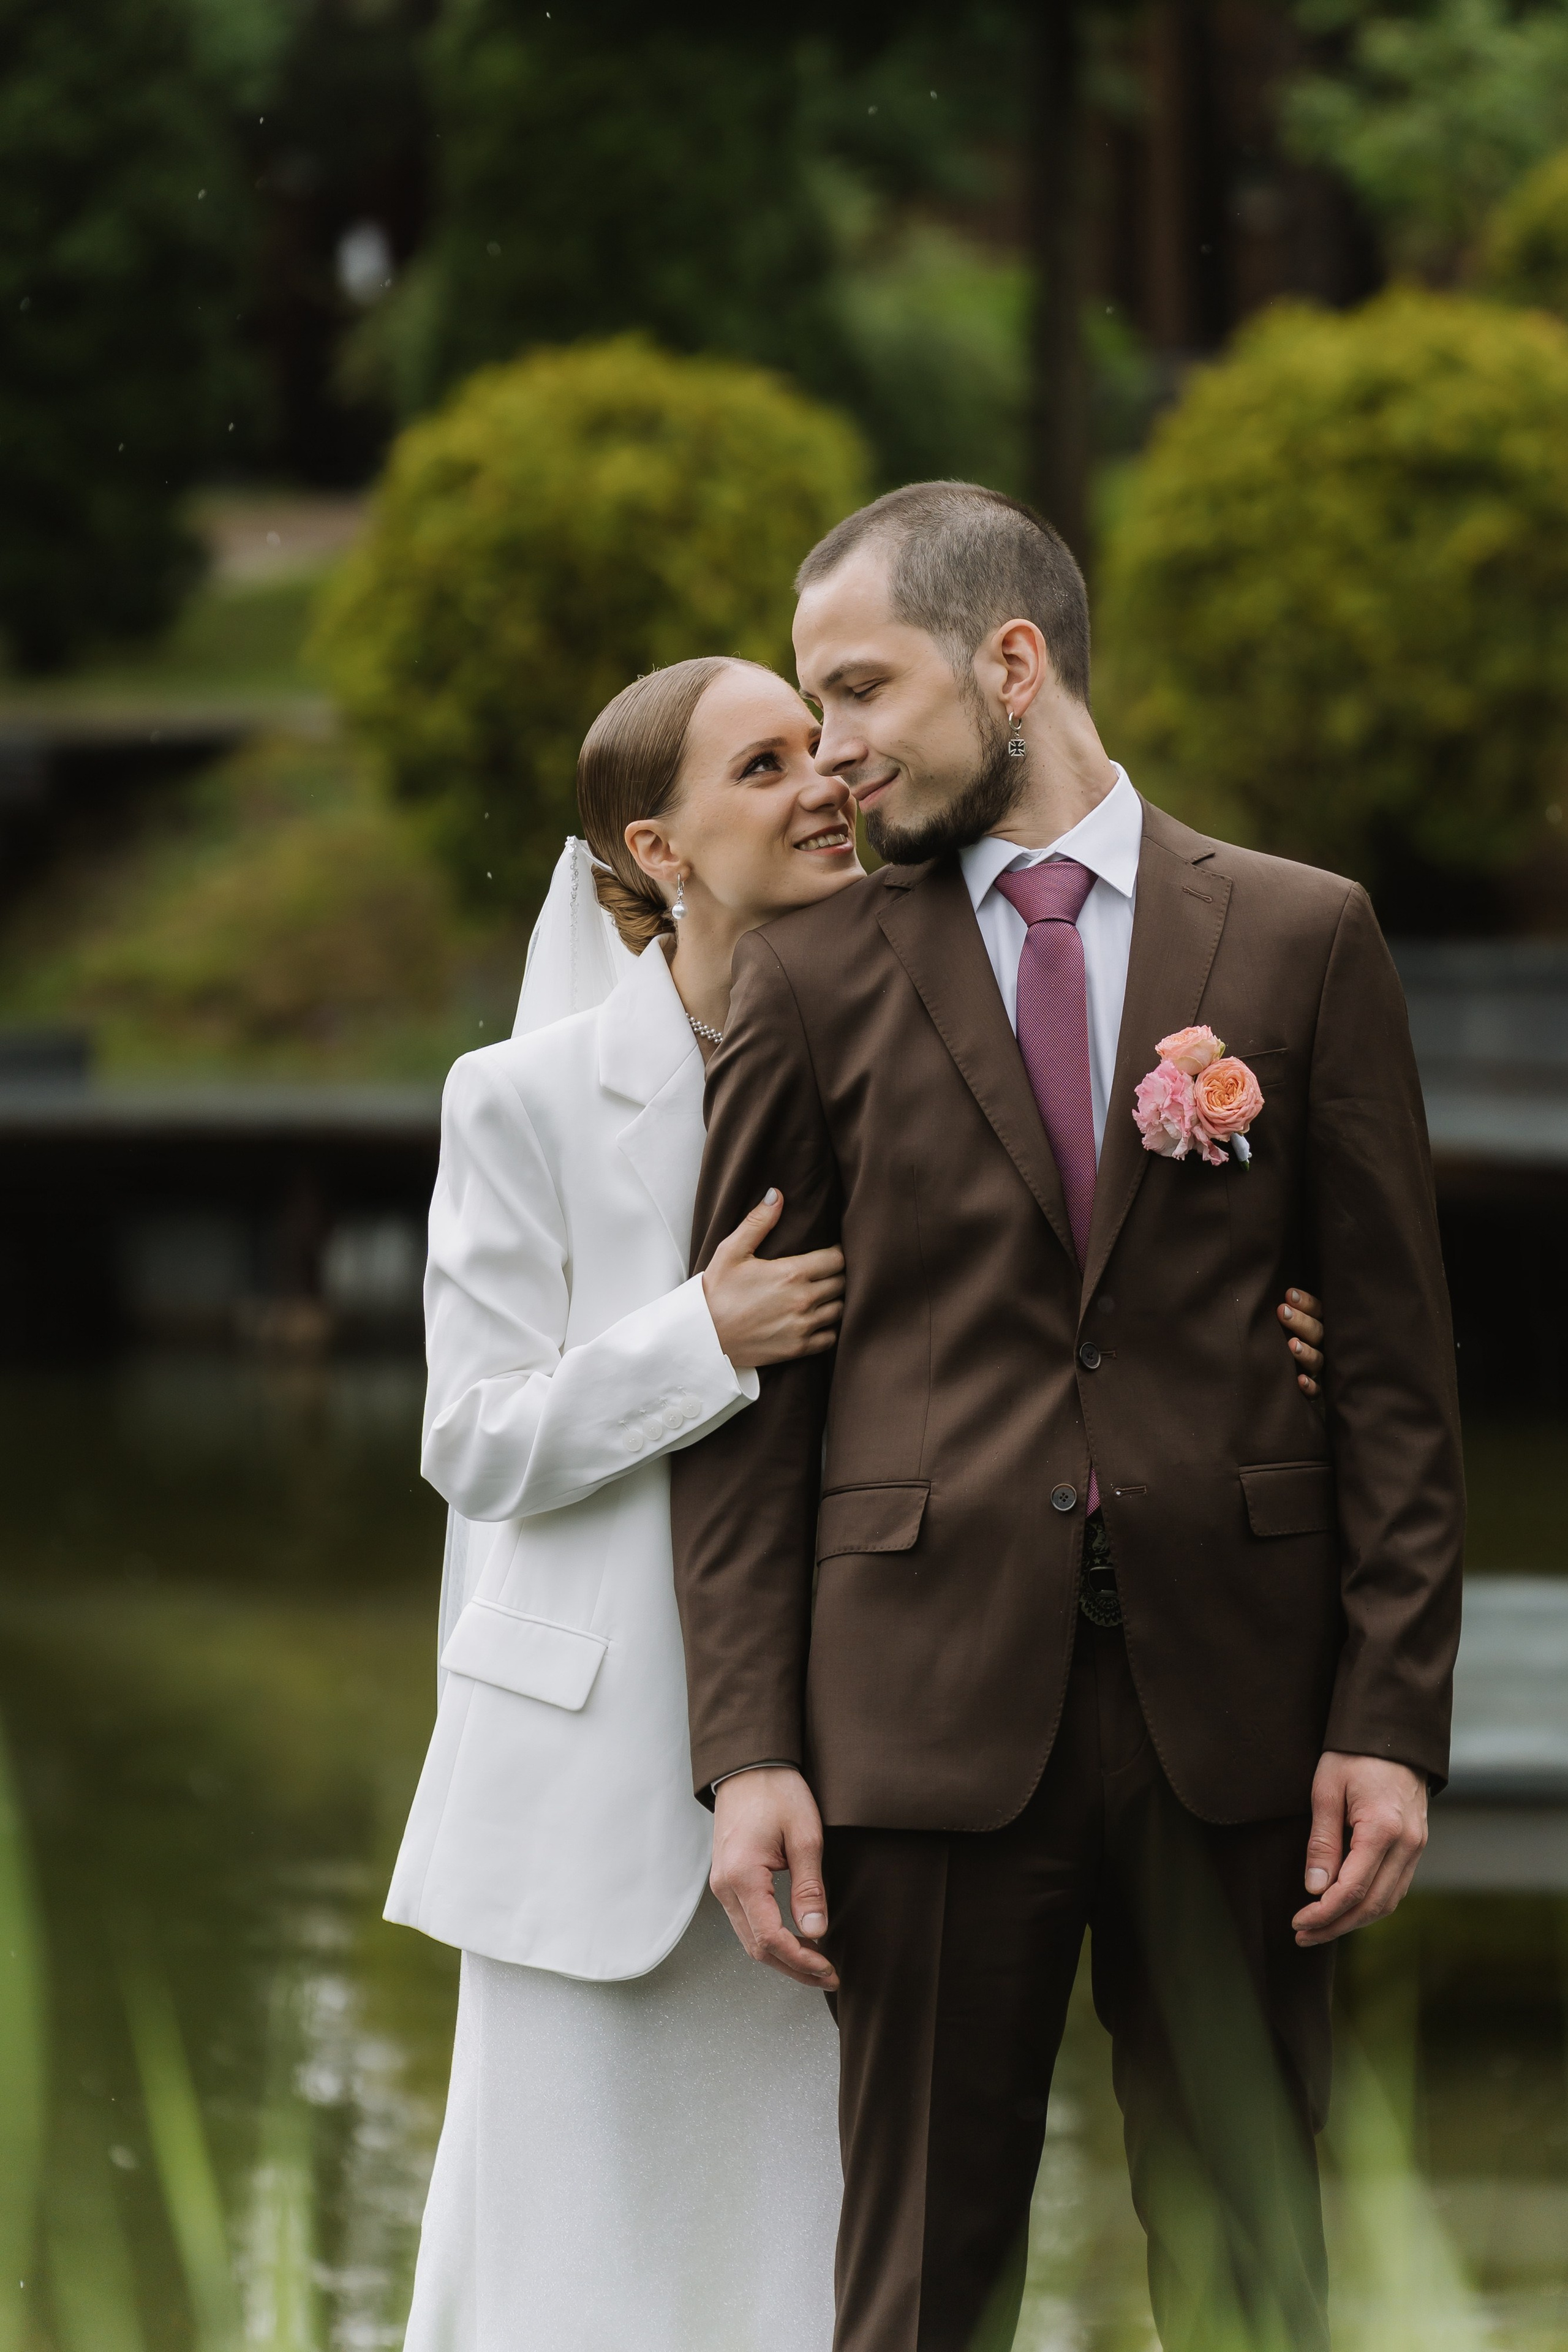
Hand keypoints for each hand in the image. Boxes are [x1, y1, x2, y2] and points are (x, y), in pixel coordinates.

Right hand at [702, 1191, 843, 1371]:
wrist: (703, 1337)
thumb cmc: (716, 1292)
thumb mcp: (731, 1251)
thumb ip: (758, 1222)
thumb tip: (776, 1194)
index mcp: (791, 1273)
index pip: (837, 1259)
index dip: (838, 1252)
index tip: (831, 1251)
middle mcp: (803, 1300)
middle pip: (843, 1283)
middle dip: (839, 1274)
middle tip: (829, 1271)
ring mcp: (803, 1326)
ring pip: (840, 1309)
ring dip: (836, 1299)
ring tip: (826, 1293)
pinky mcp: (799, 1348)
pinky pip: (831, 1337)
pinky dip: (830, 1327)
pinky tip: (819, 1319)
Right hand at [710, 1766, 838, 1990]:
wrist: (749, 1765)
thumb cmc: (778, 1793)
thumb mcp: (805, 1836)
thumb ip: (809, 1888)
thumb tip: (816, 1932)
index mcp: (743, 1877)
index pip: (770, 1938)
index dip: (801, 1961)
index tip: (829, 1969)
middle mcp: (725, 1887)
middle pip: (756, 1947)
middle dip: (793, 1967)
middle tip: (828, 1976)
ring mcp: (721, 1884)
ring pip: (749, 1938)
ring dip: (782, 1956)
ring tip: (817, 1963)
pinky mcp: (727, 1879)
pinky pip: (746, 1921)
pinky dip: (770, 1938)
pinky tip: (795, 1939)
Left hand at [1277, 1287, 1323, 1396]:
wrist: (1281, 1372)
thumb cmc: (1280, 1333)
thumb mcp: (1285, 1317)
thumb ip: (1285, 1306)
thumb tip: (1277, 1290)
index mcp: (1318, 1324)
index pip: (1318, 1310)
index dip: (1306, 1302)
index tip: (1288, 1294)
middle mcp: (1321, 1345)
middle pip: (1317, 1333)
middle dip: (1301, 1322)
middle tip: (1282, 1311)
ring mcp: (1319, 1367)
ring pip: (1318, 1360)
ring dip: (1306, 1352)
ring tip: (1291, 1344)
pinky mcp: (1315, 1388)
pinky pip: (1317, 1390)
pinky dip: (1310, 1386)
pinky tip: (1299, 1380)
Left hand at [1292, 1752, 1427, 1946]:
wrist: (1393, 1732)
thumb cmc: (1353, 1756)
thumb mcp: (1326, 1791)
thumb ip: (1322, 1842)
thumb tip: (1315, 1890)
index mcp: (1383, 1830)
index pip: (1353, 1889)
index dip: (1324, 1914)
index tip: (1298, 1923)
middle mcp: (1408, 1844)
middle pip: (1374, 1904)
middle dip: (1337, 1925)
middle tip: (1303, 1935)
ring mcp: (1417, 1846)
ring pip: (1388, 1900)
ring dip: (1354, 1919)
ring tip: (1320, 1927)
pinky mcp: (1416, 1844)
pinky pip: (1396, 1886)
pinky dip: (1371, 1903)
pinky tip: (1345, 1907)